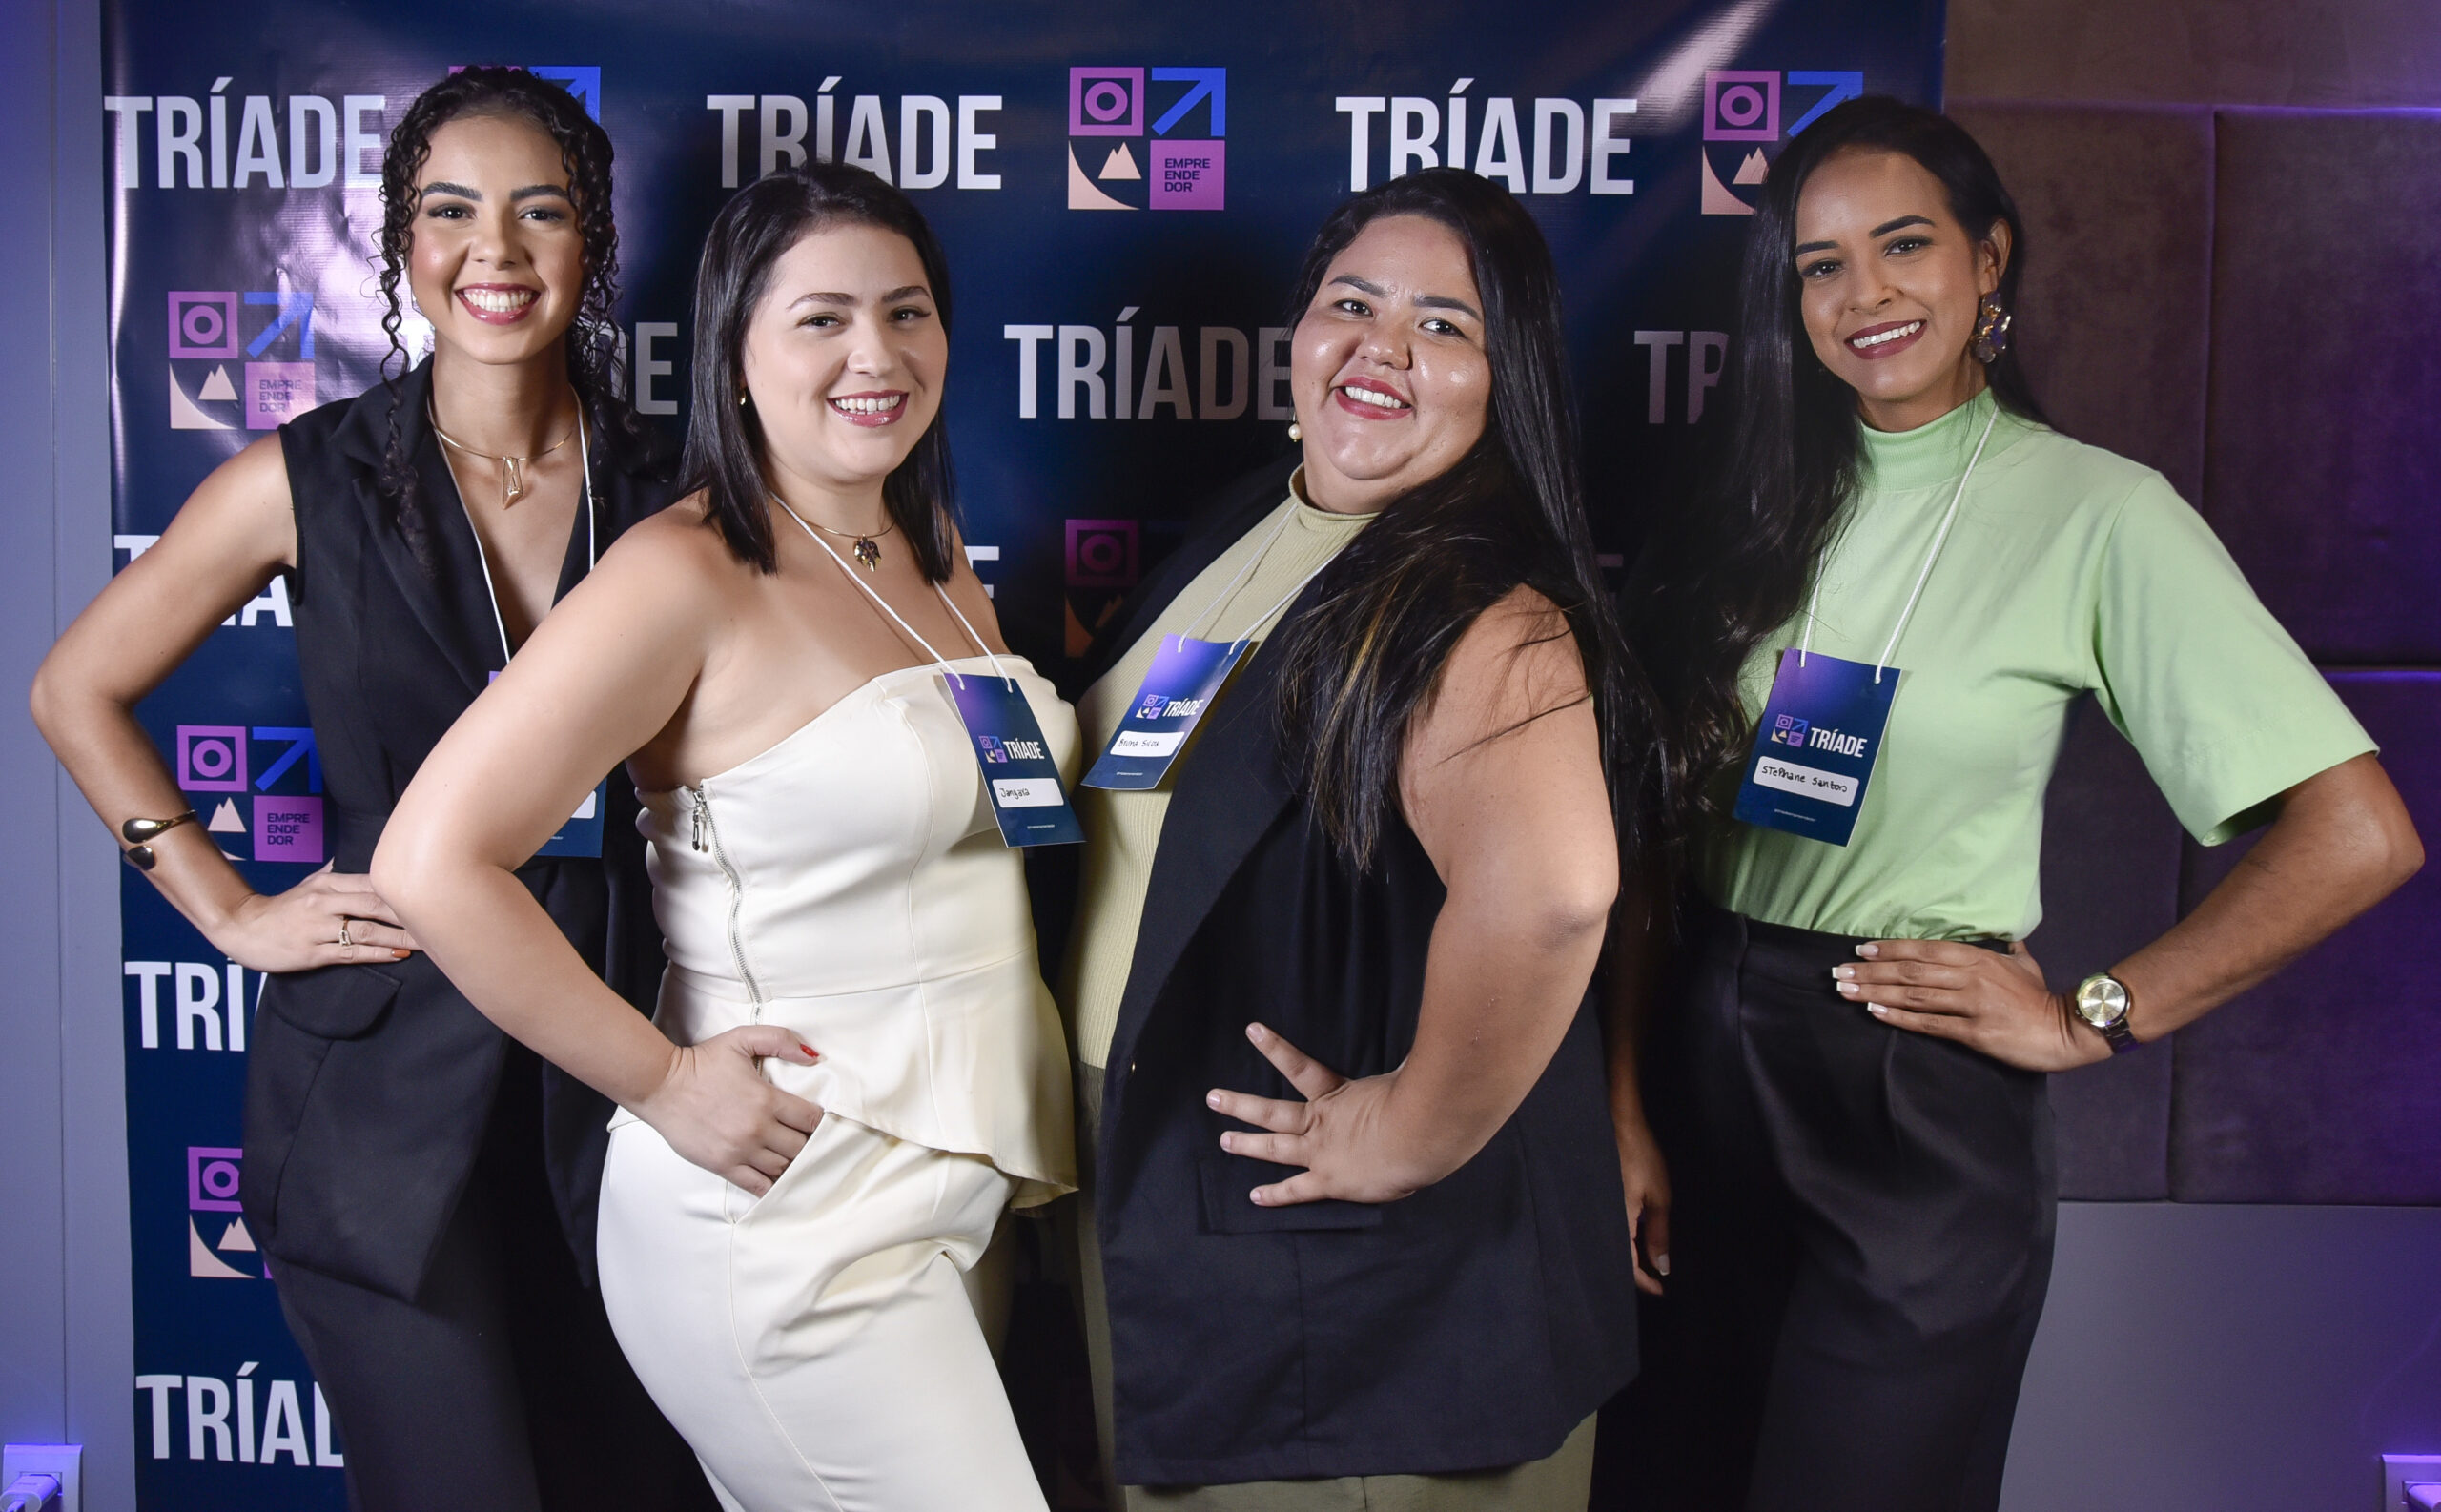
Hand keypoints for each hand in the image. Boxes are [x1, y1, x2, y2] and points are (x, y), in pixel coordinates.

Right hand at [213, 862, 418, 972]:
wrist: (242, 927)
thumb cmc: (283, 907)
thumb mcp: (310, 884)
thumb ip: (339, 876)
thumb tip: (370, 864)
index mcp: (328, 883)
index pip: (374, 882)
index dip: (406, 888)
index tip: (435, 892)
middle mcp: (325, 901)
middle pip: (376, 904)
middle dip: (411, 912)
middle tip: (442, 918)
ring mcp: (318, 928)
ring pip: (367, 930)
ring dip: (400, 937)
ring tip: (428, 942)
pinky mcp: (312, 952)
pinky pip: (351, 952)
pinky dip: (378, 953)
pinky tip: (398, 955)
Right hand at [632, 1026, 823, 1193]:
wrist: (662, 1085)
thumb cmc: (701, 1062)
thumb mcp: (742, 1039)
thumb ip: (781, 1040)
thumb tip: (813, 1056)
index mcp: (767, 1099)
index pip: (811, 1119)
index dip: (818, 1121)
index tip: (814, 1120)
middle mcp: (757, 1129)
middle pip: (801, 1147)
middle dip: (806, 1142)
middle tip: (802, 1138)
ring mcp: (740, 1150)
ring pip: (783, 1168)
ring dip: (790, 1162)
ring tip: (787, 1154)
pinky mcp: (723, 1165)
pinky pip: (758, 1185)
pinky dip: (770, 1185)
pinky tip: (774, 1178)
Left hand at [1204, 1023, 1434, 1206]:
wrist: (1421, 1136)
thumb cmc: (1419, 1103)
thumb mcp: (1405, 1077)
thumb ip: (1402, 1065)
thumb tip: (1414, 1048)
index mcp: (1339, 1095)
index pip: (1299, 1066)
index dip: (1274, 1047)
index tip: (1251, 1030)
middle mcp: (1321, 1123)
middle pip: (1271, 1112)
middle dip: (1240, 1105)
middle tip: (1213, 1097)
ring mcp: (1321, 1153)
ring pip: (1274, 1148)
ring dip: (1246, 1145)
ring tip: (1224, 1140)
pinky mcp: (1330, 1182)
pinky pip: (1297, 1190)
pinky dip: (1275, 1195)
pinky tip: (1255, 1197)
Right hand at [1613, 1107, 1670, 1294]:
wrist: (1618, 1122)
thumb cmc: (1641, 1156)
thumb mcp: (1659, 1196)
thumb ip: (1658, 1233)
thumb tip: (1661, 1267)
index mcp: (1617, 1221)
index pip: (1627, 1266)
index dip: (1644, 1282)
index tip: (1662, 1290)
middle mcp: (1602, 1218)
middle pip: (1616, 1259)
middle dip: (1636, 1274)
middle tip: (1656, 1279)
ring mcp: (1598, 1208)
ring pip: (1612, 1244)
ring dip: (1629, 1257)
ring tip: (1649, 1263)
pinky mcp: (1599, 1198)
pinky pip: (1609, 1228)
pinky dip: (1623, 1239)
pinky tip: (1635, 1239)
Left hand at [1834, 938, 2106, 1071]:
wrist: (2065, 1030)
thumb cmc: (2041, 997)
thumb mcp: (2024, 965)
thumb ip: (2008, 950)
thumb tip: (2004, 939)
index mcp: (1979, 958)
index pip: (1925, 950)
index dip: (1890, 949)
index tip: (1861, 948)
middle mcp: (1970, 977)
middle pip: (1911, 971)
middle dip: (1872, 970)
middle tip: (1840, 971)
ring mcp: (1971, 1005)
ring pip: (1914, 995)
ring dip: (1876, 992)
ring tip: (1847, 991)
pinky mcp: (1973, 1032)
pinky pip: (1929, 1024)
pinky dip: (1899, 1018)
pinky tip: (1875, 1013)